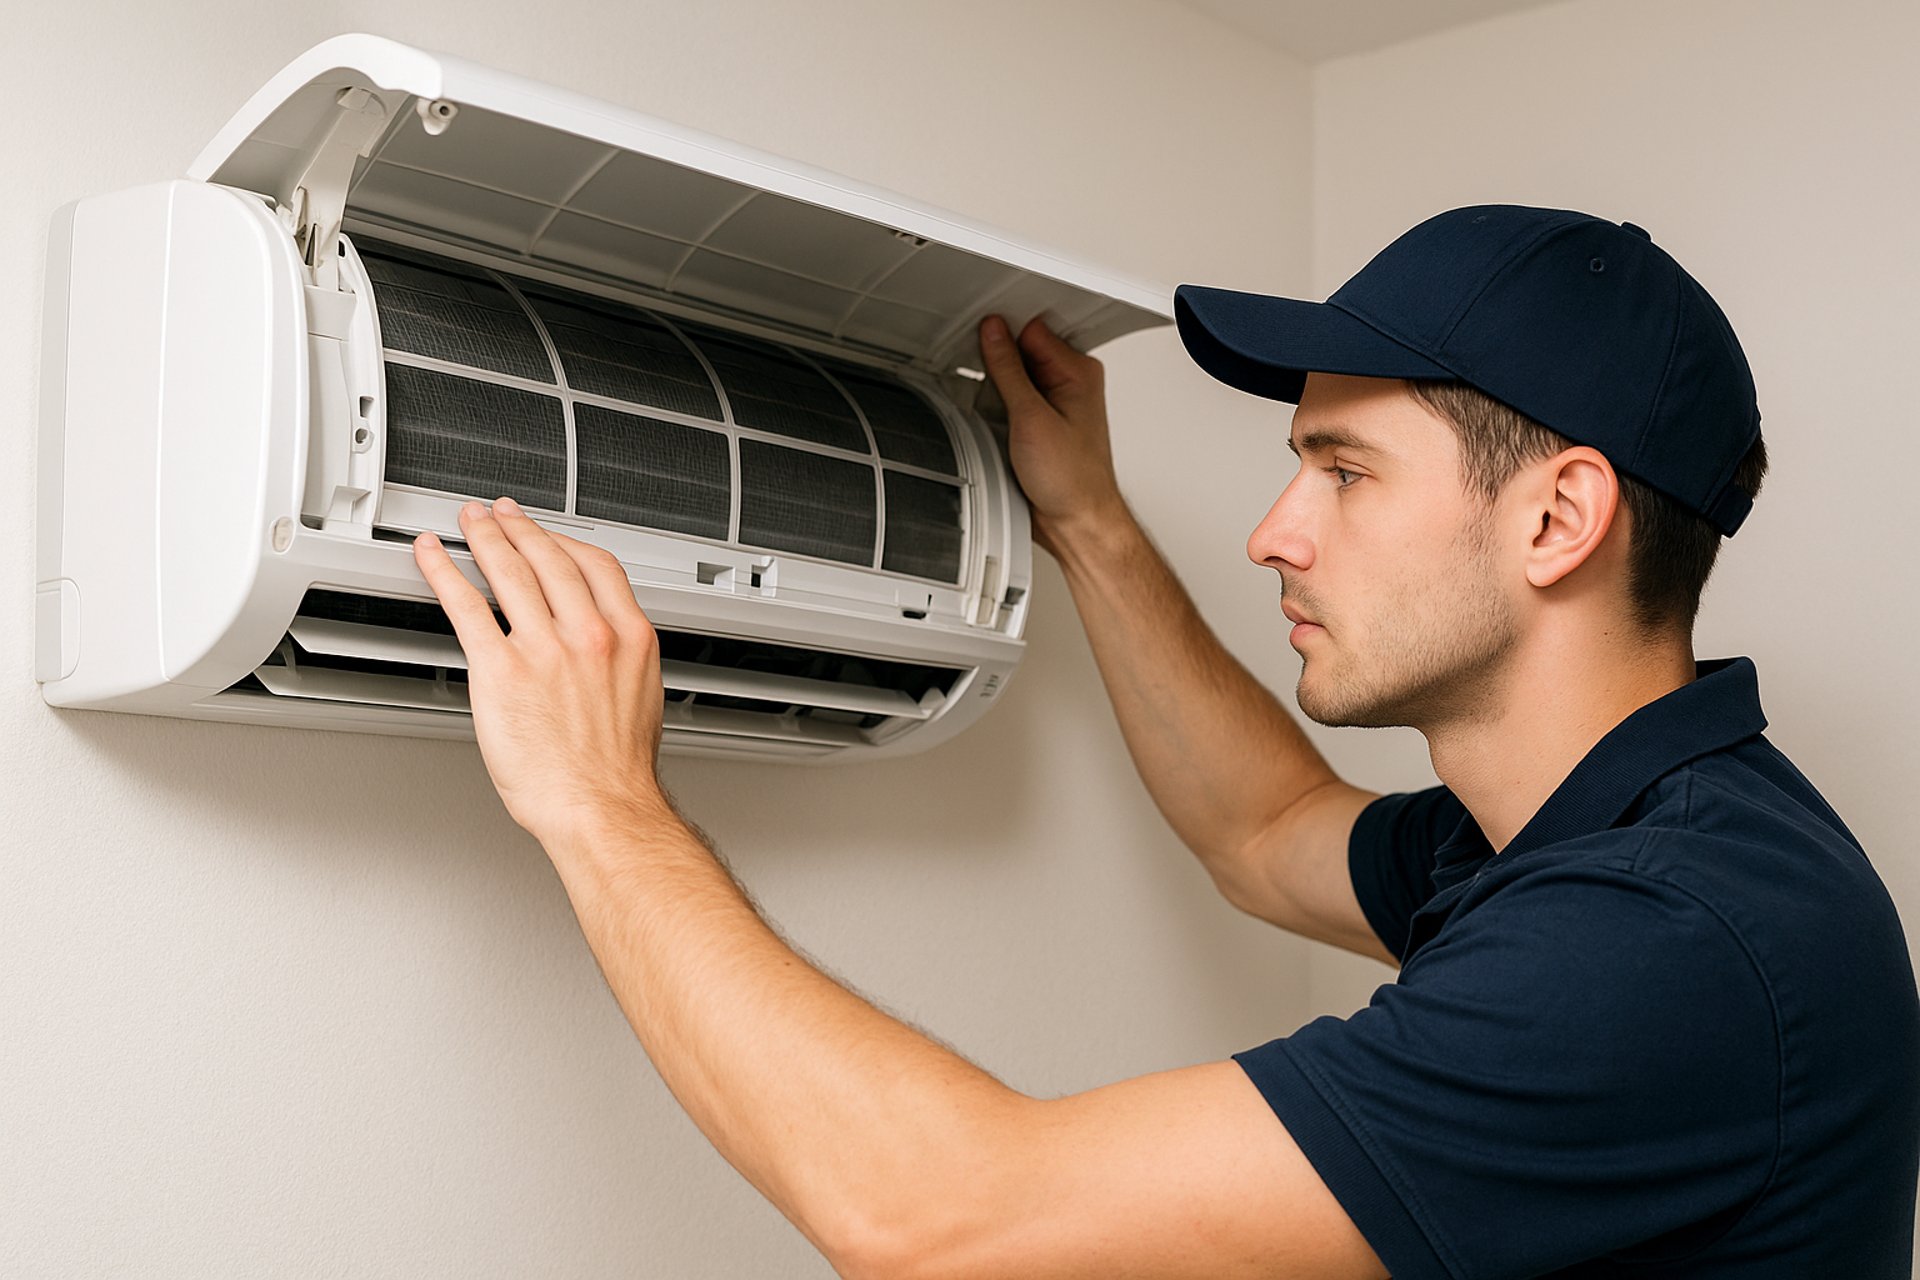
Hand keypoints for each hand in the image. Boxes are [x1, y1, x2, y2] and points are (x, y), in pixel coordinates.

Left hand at [412, 496, 669, 846]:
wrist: (600, 807)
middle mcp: (589, 634)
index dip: (565, 540)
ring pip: (509, 571)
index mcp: (629, 639)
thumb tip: (602, 652)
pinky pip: (466, 607)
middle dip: (520, 528)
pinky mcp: (501, 670)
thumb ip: (619, 663)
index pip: (597, 566)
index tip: (549, 534)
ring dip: (484, 537)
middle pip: (549, 559)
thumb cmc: (616, 771)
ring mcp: (545, 649)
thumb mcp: (641, 699)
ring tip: (469, 523)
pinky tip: (432, 558)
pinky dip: (444, 573)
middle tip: (500, 514)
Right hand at [976, 314, 1126, 555]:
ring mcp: (1054, 402)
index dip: (1003, 336)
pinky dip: (997, 410)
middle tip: (992, 393)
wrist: (1076, 522)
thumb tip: (993, 333)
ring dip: (996, 392)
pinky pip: (1010, 401)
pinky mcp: (1039, 422)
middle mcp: (1070, 383)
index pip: (1031, 330)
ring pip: (1012, 378)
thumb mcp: (1031, 418)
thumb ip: (1008, 371)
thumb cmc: (1073, 480)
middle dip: (998, 367)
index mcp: (1079, 371)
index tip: (981, 347)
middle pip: (1020, 351)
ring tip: (999, 418)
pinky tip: (997, 428)